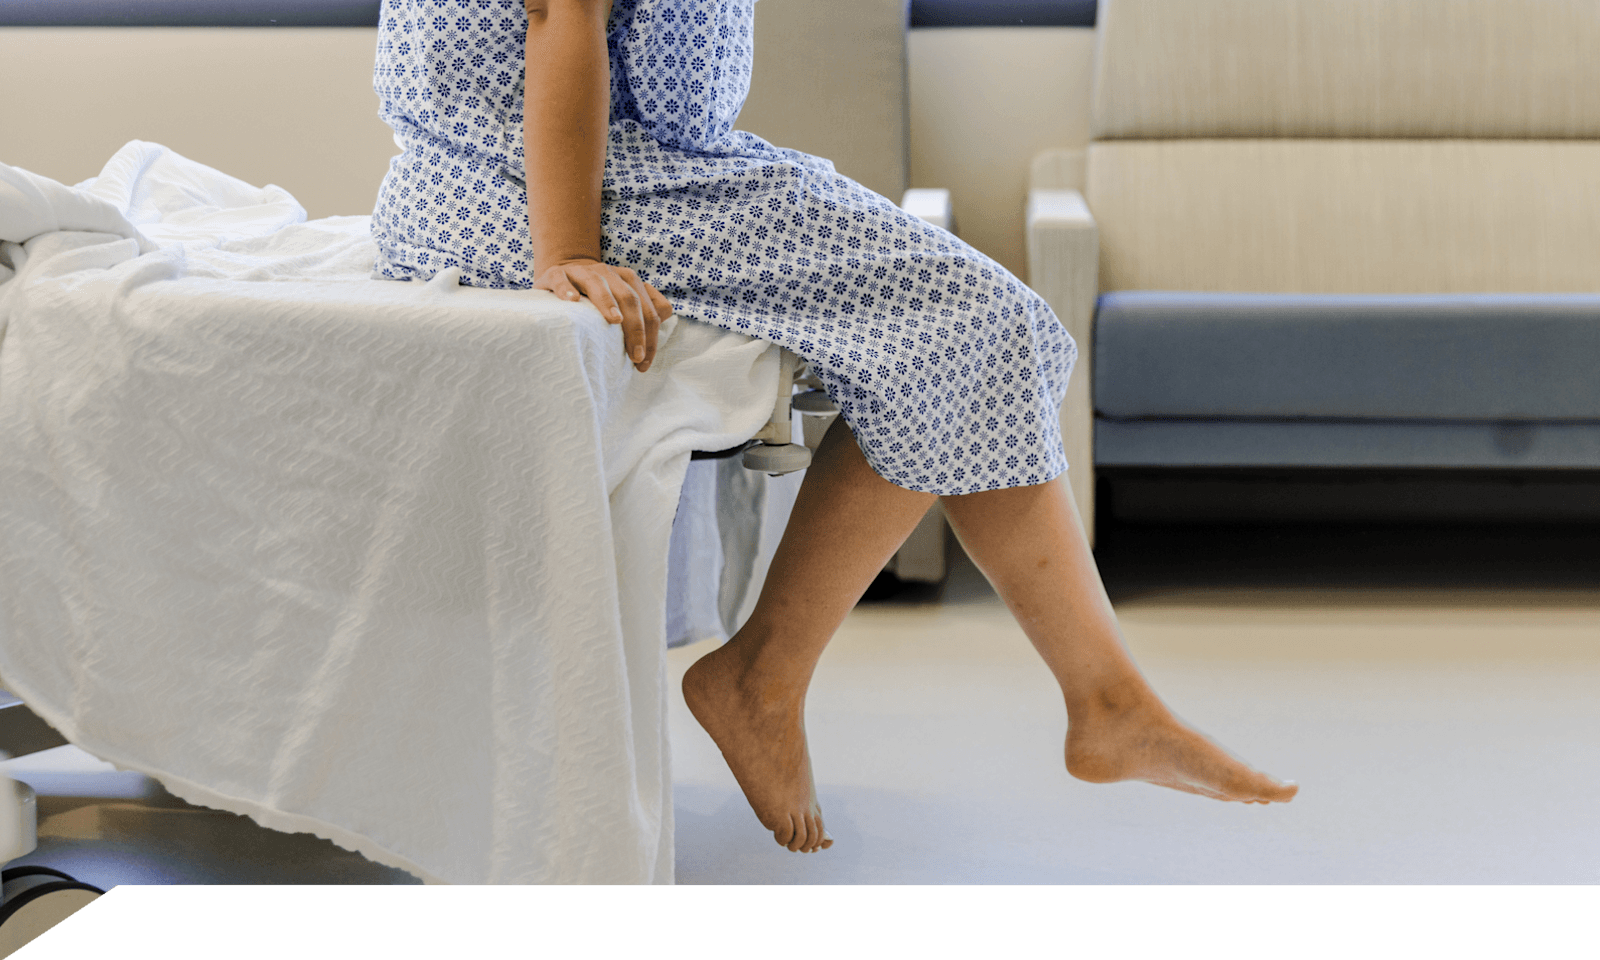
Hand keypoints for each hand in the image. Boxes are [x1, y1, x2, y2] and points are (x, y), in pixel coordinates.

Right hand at [534, 259, 673, 371]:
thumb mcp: (621, 305)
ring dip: (608, 303)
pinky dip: (566, 288)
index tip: (644, 362)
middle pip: (630, 298)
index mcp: (629, 281)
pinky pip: (562, 278)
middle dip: (636, 329)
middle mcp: (609, 274)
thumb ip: (642, 316)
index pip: (650, 307)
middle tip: (635, 357)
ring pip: (599, 284)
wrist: (563, 275)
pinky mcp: (556, 273)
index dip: (651, 336)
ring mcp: (582, 272)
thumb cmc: (595, 300)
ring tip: (615, 321)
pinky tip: (572, 300)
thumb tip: (655, 339)